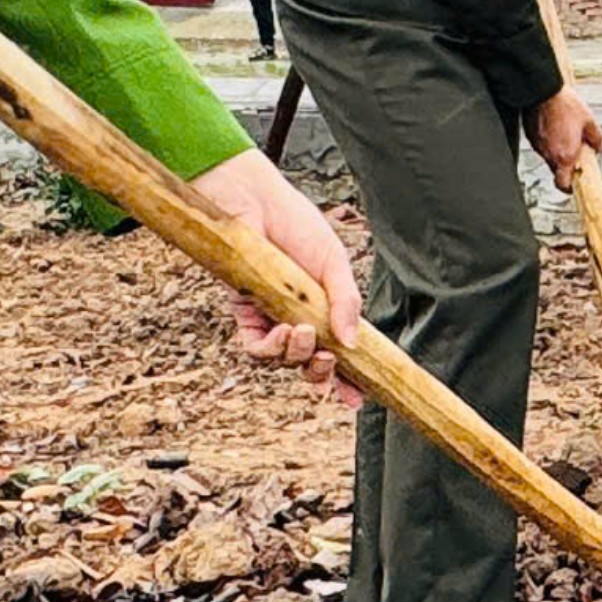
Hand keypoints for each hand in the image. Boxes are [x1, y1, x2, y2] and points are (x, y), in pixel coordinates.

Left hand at [196, 147, 363, 401]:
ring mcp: (271, 318)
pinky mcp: (244, 314)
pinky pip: (255, 349)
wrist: (252, 203)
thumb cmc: (295, 224)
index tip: (357, 398)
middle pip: (309, 364)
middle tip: (330, 362)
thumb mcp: (334, 263)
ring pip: (283, 361)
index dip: (347, 378)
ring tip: (303, 334)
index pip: (338, 350)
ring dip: (298, 356)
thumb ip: (346, 302)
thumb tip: (352, 344)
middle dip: (321, 373)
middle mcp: (298, 317)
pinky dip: (270, 348)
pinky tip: (283, 332)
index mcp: (325, 307)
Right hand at [526, 87, 601, 177]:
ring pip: (549, 158)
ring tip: (566, 137)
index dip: (569, 188)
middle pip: (557, 172)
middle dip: (567, 168)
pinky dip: (549, 143)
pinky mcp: (531, 138)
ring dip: (558, 154)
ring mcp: (539, 147)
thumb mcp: (589, 120)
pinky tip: (555, 129)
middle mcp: (550, 155)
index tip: (575, 185)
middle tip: (576, 156)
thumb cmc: (564, 105)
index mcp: (565, 155)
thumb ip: (597, 138)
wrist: (543, 92)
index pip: (563, 184)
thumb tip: (601, 148)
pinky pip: (542, 147)